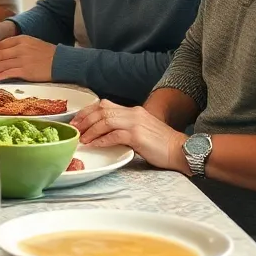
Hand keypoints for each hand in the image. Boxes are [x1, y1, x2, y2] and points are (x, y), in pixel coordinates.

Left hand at [0, 36, 55, 80]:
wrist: (63, 62)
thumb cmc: (49, 55)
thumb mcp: (33, 44)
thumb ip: (19, 47)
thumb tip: (5, 55)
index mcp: (22, 39)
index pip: (1, 44)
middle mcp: (20, 47)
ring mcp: (22, 59)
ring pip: (0, 64)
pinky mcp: (25, 70)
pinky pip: (7, 73)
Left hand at [72, 100, 187, 171]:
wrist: (181, 150)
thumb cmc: (161, 144)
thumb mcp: (141, 130)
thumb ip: (125, 127)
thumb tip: (103, 134)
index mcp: (133, 111)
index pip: (104, 105)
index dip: (87, 112)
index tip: (76, 121)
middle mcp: (133, 113)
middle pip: (101, 111)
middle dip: (84, 120)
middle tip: (74, 130)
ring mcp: (135, 123)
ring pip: (105, 121)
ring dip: (90, 131)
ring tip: (82, 139)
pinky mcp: (137, 136)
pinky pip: (114, 136)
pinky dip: (101, 140)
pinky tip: (94, 145)